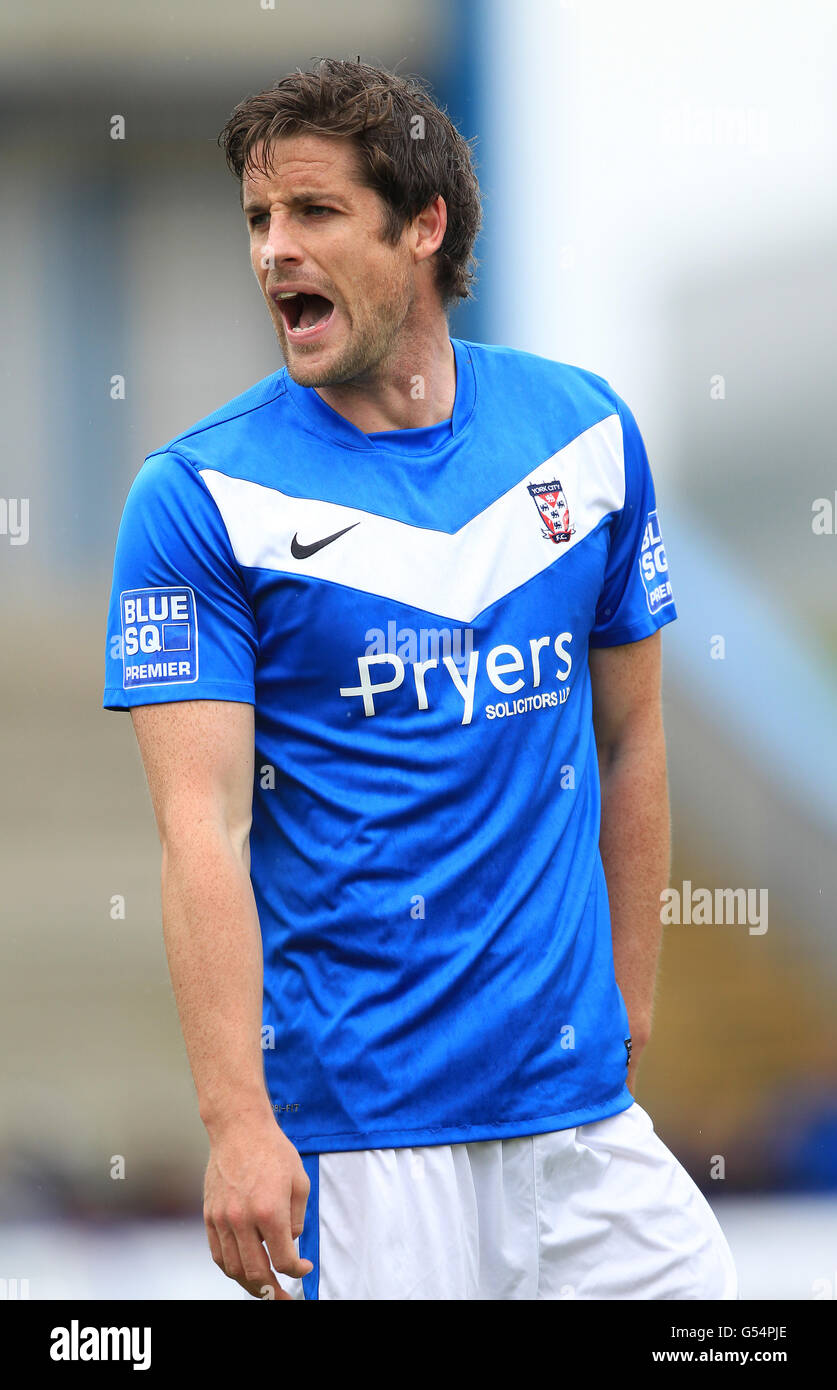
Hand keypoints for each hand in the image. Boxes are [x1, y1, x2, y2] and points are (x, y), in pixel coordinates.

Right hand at [203, 1118, 313, 1299]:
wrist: (239, 1129)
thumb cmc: (272, 1151)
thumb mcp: (300, 1182)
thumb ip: (297, 1218)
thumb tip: (289, 1242)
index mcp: (269, 1211)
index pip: (283, 1260)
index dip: (296, 1271)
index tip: (304, 1267)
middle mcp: (242, 1219)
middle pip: (256, 1272)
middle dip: (272, 1290)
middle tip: (282, 1297)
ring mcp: (222, 1219)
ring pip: (233, 1268)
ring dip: (249, 1284)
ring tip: (263, 1288)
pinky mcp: (209, 1215)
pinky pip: (217, 1253)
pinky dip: (229, 1268)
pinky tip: (242, 1270)